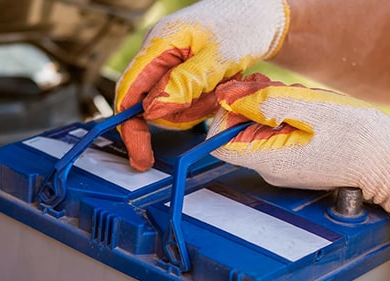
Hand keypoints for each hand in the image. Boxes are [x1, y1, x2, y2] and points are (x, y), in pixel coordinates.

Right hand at [114, 0, 289, 170]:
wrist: (261, 17)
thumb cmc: (242, 25)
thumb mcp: (218, 57)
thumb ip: (185, 83)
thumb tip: (152, 110)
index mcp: (158, 43)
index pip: (128, 90)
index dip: (130, 126)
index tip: (141, 155)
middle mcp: (158, 57)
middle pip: (149, 105)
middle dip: (182, 112)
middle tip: (213, 99)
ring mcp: (169, 68)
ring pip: (171, 110)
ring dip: (198, 107)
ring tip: (222, 85)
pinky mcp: (183, 78)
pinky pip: (185, 105)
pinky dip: (205, 103)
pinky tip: (220, 86)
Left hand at [207, 74, 389, 214]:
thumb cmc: (359, 137)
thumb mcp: (311, 109)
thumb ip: (268, 104)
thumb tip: (232, 98)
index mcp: (270, 159)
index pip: (219, 140)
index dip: (226, 113)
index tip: (248, 95)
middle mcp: (270, 169)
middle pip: (239, 132)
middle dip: (255, 106)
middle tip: (285, 93)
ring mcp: (283, 168)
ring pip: (260, 131)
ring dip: (275, 109)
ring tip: (305, 104)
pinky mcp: (296, 163)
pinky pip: (278, 136)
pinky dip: (288, 119)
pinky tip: (312, 114)